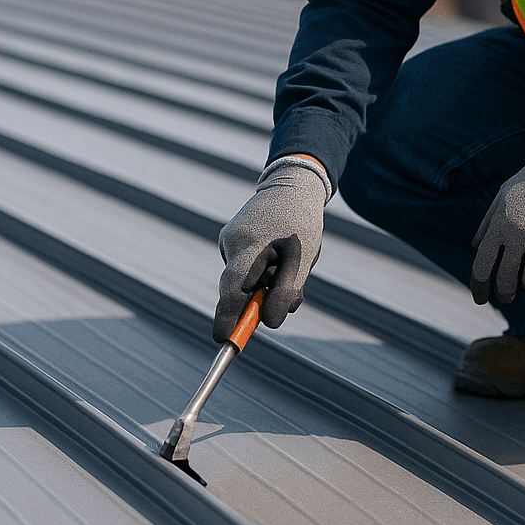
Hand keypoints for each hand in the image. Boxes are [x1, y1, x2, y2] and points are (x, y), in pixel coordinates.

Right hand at [214, 156, 330, 339]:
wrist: (293, 185)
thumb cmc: (300, 224)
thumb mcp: (302, 260)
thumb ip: (286, 292)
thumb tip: (268, 323)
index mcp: (250, 247)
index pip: (232, 292)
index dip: (226, 318)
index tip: (222, 339)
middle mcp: (232, 242)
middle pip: (236, 288)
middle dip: (256, 298)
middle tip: (280, 281)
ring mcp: (228, 238)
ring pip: (243, 278)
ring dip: (263, 281)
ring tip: (285, 257)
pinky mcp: (229, 237)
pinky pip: (244, 266)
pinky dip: (259, 269)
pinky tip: (274, 250)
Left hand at [470, 128, 524, 304]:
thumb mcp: (503, 196)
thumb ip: (487, 223)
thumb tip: (475, 248)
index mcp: (499, 225)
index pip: (481, 266)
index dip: (478, 287)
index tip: (480, 298)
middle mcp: (517, 237)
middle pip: (504, 280)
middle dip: (504, 294)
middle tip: (506, 297)